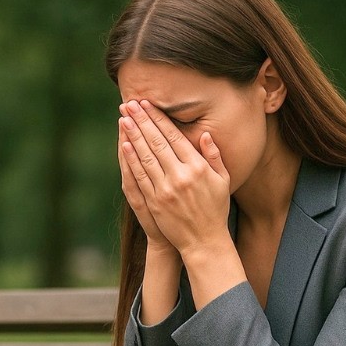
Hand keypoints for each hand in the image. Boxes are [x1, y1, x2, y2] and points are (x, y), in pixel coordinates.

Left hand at [118, 100, 231, 259]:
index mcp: (198, 167)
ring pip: (145, 156)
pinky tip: (125, 144)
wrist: (204, 241)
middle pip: (156, 142)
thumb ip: (214, 156)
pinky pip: (140, 176)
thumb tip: (205, 135)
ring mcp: (165, 189)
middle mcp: (180, 176)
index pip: (174, 136)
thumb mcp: (222, 180)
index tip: (147, 104)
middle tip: (129, 104)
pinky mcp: (154, 202)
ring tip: (123, 118)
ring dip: (133, 135)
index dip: (159, 119)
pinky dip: (131, 159)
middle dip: (141, 120)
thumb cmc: (215, 209)